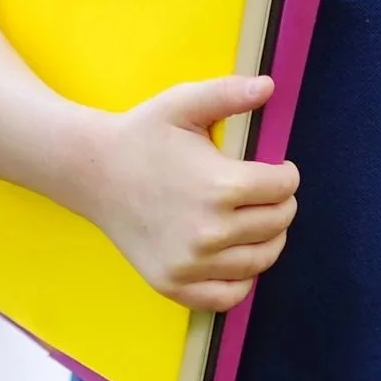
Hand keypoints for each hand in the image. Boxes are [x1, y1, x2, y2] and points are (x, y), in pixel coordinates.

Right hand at [76, 75, 298, 312]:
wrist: (93, 172)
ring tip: (256, 218)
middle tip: (267, 191)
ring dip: (269, 238)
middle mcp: (209, 233)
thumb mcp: (184, 103)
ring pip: (260, 261)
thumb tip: (270, 85)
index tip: (279, 168)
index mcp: (219, 186)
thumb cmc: (143, 134)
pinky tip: (235, 253)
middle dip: (282, 203)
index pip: (283, 188)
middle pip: (278, 224)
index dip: (287, 174)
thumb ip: (230, 93)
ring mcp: (191, 264)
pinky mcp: (173, 285)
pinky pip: (229, 296)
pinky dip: (242, 279)